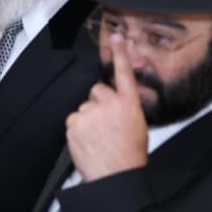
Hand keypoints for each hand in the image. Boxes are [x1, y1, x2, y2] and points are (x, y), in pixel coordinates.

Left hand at [65, 33, 148, 182]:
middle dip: (99, 103)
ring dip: (88, 118)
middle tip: (105, 123)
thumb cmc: (129, 154)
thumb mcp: (137, 125)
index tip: (116, 37)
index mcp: (128, 103)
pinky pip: (74, 119)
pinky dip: (78, 128)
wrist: (115, 175)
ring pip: (85, 107)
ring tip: (98, 136)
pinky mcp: (74, 122)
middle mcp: (109, 103)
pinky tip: (88, 140)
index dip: (120, 52)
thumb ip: (126, 107)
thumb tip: (118, 103)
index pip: (123, 72)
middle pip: (97, 90)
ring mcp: (90, 112)